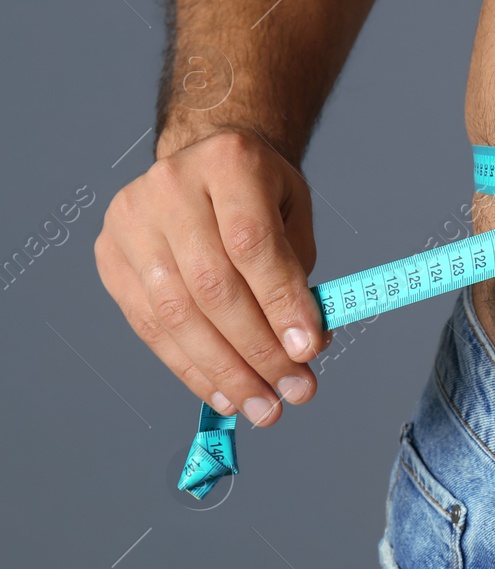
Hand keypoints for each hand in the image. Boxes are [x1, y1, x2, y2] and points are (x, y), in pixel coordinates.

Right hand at [95, 130, 329, 425]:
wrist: (204, 163)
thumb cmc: (258, 195)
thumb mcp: (293, 214)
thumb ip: (298, 274)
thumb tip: (304, 346)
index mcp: (228, 162)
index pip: (252, 244)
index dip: (280, 303)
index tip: (309, 350)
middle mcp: (170, 187)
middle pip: (212, 285)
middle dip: (257, 350)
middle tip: (294, 391)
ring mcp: (131, 222)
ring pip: (176, 313)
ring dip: (224, 370)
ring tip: (262, 405)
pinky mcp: (110, 257)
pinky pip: (150, 325)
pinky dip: (190, 367)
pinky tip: (223, 393)